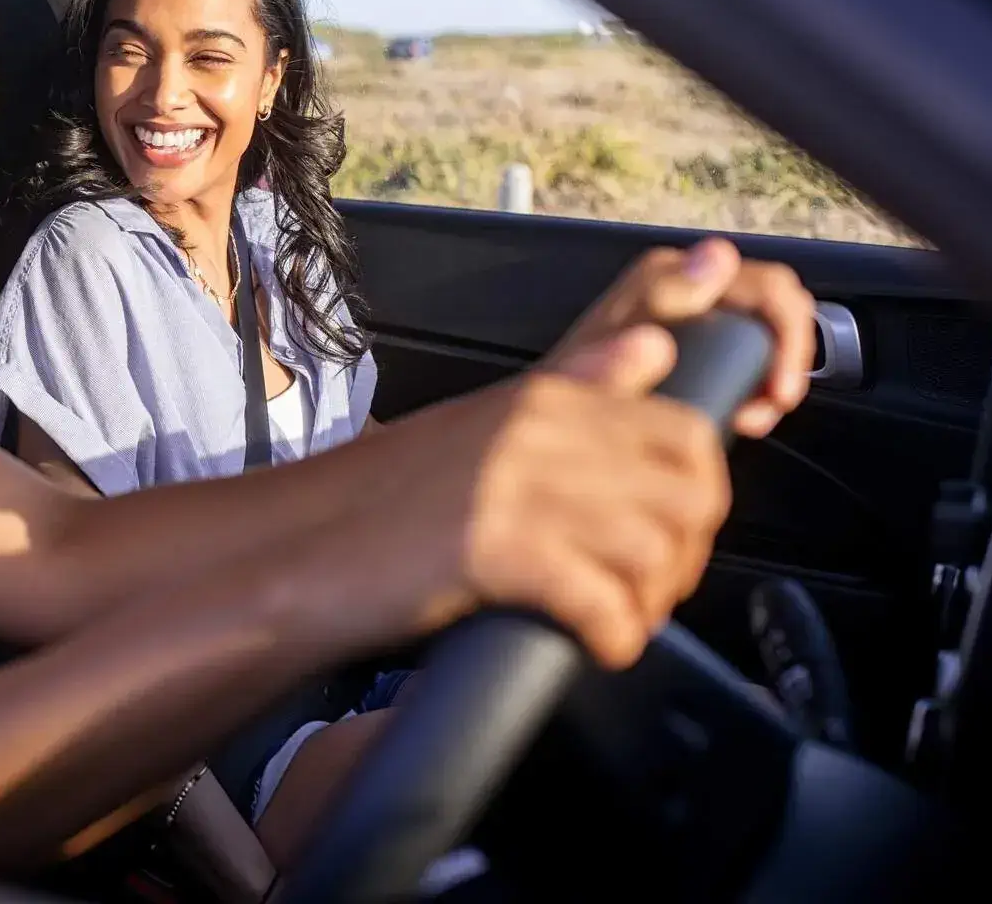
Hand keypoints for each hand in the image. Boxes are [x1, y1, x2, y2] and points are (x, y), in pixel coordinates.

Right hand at [313, 332, 730, 668]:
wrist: (295, 549)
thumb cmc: (380, 501)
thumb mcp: (484, 423)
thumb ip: (574, 388)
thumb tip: (653, 348)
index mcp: (543, 397)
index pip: (684, 430)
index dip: (696, 497)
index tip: (666, 534)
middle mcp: (540, 432)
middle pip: (689, 492)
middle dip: (686, 553)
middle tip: (646, 589)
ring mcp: (520, 490)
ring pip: (657, 549)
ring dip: (651, 600)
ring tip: (617, 619)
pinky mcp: (499, 553)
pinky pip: (606, 604)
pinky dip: (612, 637)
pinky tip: (590, 643)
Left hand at [545, 237, 814, 438]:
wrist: (557, 416)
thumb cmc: (580, 378)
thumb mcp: (622, 337)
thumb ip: (665, 293)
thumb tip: (715, 255)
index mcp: (675, 274)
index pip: (769, 286)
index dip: (789, 335)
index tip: (777, 389)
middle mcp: (690, 286)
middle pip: (776, 312)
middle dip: (784, 360)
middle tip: (765, 405)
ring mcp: (695, 318)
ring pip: (767, 338)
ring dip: (770, 378)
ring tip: (747, 417)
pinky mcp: (696, 348)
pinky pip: (746, 359)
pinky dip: (752, 387)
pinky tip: (737, 415)